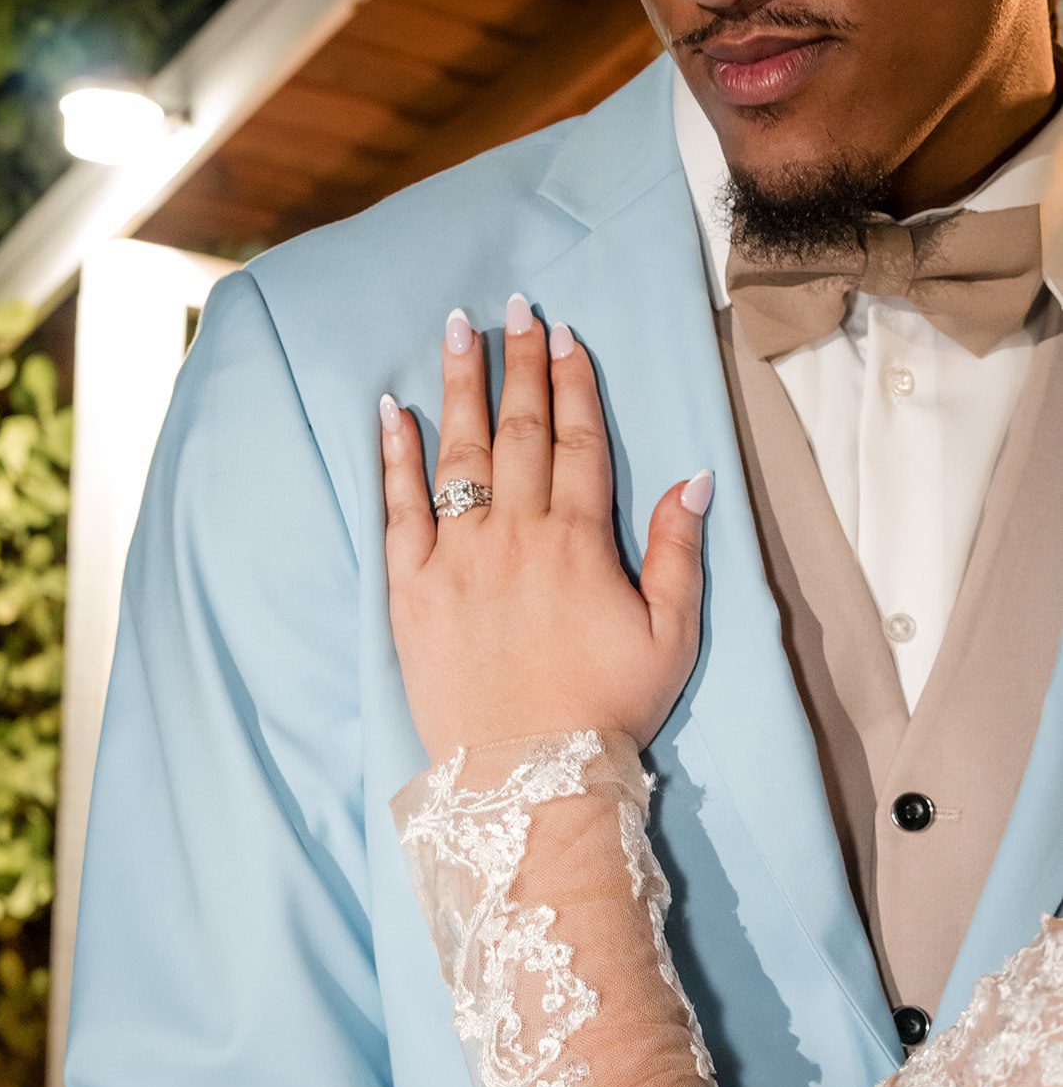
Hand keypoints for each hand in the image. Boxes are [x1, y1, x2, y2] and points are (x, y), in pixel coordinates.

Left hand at [379, 295, 713, 764]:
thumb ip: (679, 551)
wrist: (529, 777)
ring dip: (460, 386)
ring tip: (458, 329)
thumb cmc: (607, 711)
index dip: (574, 384)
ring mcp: (458, 559)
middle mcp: (515, 534)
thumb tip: (694, 474)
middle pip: (519, 431)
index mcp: (579, 541)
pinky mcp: (412, 591)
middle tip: (518, 309)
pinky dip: (395, 457)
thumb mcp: (670, 636)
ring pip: (459, 453)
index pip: (578, 441)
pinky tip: (392, 411)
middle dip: (522, 364)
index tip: (568, 337)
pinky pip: (400, 509)